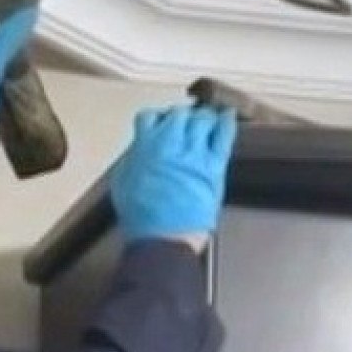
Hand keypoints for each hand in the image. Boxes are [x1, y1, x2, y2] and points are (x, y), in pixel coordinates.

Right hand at [110, 105, 237, 242]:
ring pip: (203, 118)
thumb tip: (138, 152)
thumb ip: (132, 160)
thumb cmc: (143, 220)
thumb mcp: (123, 184)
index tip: (159, 123)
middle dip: (180, 117)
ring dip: (203, 118)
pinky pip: (224, 135)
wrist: (163, 238)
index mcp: (145, 146)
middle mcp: (170, 143)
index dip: (156, 119)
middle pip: (179, 113)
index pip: (150, 117)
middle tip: (183, 124)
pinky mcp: (213, 166)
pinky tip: (228, 118)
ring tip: (205, 121)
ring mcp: (194, 153)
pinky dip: (227, 123)